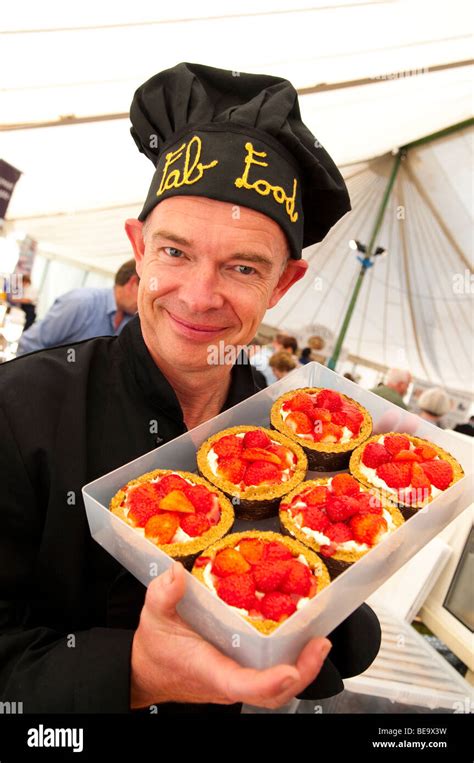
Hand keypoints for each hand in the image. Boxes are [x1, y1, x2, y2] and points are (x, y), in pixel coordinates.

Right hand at [130, 561, 331, 709]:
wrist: (146, 670)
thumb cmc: (154, 647)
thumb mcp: (153, 615)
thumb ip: (163, 595)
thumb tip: (175, 575)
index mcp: (208, 669)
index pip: (241, 685)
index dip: (268, 682)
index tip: (290, 670)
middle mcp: (227, 682)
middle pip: (271, 694)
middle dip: (301, 673)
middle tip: (319, 645)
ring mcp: (236, 681)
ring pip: (276, 691)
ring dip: (303, 669)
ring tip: (319, 642)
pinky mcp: (241, 675)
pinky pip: (271, 679)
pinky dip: (292, 664)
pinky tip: (302, 641)